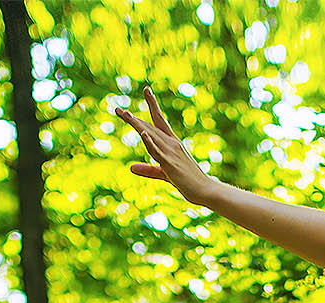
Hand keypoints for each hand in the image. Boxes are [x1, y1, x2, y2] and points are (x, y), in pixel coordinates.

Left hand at [114, 88, 216, 206]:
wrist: (207, 191)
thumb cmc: (189, 182)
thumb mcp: (165, 174)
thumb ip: (148, 170)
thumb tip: (131, 168)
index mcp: (172, 143)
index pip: (159, 120)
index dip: (152, 105)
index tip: (146, 90)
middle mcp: (172, 144)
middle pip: (149, 126)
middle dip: (132, 118)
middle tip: (117, 109)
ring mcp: (171, 153)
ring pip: (151, 135)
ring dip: (137, 124)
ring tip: (125, 114)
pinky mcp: (171, 164)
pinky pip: (158, 152)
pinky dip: (150, 142)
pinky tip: (143, 133)